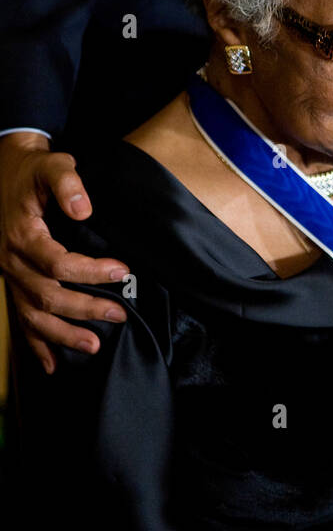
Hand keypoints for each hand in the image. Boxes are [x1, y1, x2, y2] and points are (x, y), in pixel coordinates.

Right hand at [0, 134, 129, 374]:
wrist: (7, 171)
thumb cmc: (35, 171)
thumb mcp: (52, 165)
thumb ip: (68, 183)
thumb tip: (84, 209)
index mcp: (22, 235)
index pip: (57, 263)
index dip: (90, 271)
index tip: (122, 271)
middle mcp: (11, 261)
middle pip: (47, 295)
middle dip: (84, 309)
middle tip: (119, 314)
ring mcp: (10, 276)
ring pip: (33, 315)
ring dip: (62, 335)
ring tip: (94, 346)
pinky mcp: (13, 283)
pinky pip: (20, 320)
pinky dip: (36, 345)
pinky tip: (53, 364)